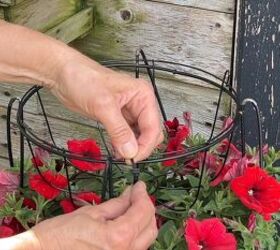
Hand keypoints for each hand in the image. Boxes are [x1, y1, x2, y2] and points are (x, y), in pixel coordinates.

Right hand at [32, 182, 156, 249]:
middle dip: (146, 208)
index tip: (139, 186)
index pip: (143, 211)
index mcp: (118, 238)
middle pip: (150, 227)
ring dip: (142, 221)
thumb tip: (131, 193)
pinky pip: (135, 248)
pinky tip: (124, 222)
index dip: (142, 194)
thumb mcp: (91, 213)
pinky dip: (135, 233)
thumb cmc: (60, 235)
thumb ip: (117, 204)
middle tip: (136, 195)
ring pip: (145, 239)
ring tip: (130, 207)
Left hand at [51, 54, 162, 161]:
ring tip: (118, 156)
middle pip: (150, 132)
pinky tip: (115, 150)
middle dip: (140, 147)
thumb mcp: (103, 105)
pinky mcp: (118, 118)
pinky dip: (123, 144)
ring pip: (139, 136)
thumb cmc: (83, 80)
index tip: (132, 159)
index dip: (145, 145)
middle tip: (125, 159)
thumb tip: (130, 152)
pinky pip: (127, 135)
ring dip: (131, 147)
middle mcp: (140, 104)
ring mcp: (129, 111)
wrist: (64, 74)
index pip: (153, 126)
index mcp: (143, 96)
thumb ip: (119, 130)